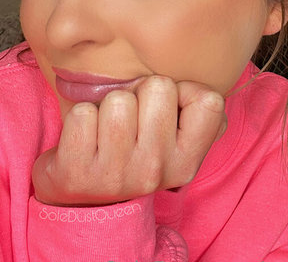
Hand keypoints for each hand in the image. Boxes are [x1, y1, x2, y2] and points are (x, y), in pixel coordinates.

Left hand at [32, 76, 226, 205]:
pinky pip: (82, 114)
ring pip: (118, 99)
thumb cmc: (134, 154)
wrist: (83, 199)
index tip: (167, 108)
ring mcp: (116, 174)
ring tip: (106, 129)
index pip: (209, 101)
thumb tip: (210, 97)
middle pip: (158, 86)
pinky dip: (81, 117)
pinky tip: (85, 139)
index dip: (186, 91)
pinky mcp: (77, 172)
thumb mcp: (175, 144)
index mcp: (186, 162)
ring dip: (108, 105)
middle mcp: (156, 170)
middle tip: (132, 118)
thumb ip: (199, 118)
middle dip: (141, 92)